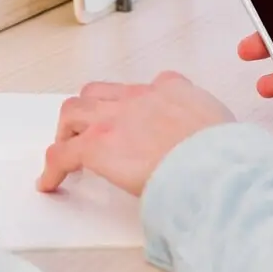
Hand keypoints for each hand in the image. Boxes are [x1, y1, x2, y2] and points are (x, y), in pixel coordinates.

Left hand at [37, 71, 235, 195]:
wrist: (212, 164)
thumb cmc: (223, 152)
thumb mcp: (221, 123)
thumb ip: (206, 125)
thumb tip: (211, 142)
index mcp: (171, 89)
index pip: (143, 89)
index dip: (130, 106)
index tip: (128, 120)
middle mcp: (138, 97)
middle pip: (99, 93)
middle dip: (89, 110)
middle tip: (86, 132)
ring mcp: (114, 118)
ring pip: (74, 111)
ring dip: (67, 130)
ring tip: (64, 150)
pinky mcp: (97, 145)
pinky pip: (61, 154)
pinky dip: (52, 168)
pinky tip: (50, 182)